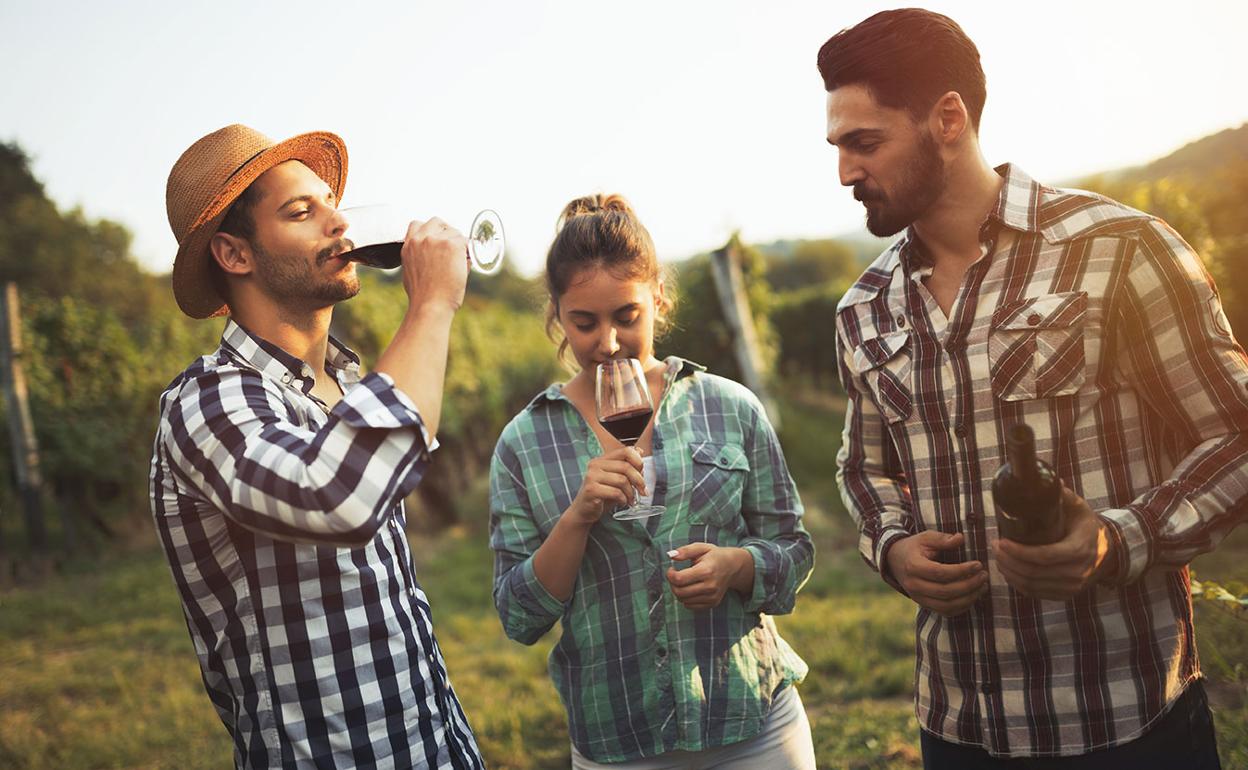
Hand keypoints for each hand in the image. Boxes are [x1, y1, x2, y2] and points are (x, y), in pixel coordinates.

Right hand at [399, 217, 468, 311]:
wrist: (430, 305)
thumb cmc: (423, 296)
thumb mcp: (411, 272)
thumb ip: (419, 258)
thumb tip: (435, 256)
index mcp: (409, 245)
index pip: (417, 224)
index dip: (430, 230)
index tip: (437, 240)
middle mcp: (420, 239)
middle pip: (437, 222)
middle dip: (447, 232)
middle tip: (453, 247)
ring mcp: (436, 240)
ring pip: (454, 232)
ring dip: (459, 244)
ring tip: (459, 262)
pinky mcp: (452, 245)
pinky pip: (466, 242)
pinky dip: (469, 252)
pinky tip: (466, 263)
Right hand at [566, 447, 644, 525]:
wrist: (584, 511)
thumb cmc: (602, 495)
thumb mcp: (616, 479)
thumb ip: (627, 466)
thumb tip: (640, 452)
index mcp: (602, 459)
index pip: (626, 451)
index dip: (638, 461)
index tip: (643, 473)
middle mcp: (595, 465)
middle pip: (626, 466)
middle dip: (639, 480)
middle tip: (643, 492)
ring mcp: (592, 477)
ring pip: (622, 480)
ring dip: (631, 493)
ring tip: (631, 500)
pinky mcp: (591, 490)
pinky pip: (616, 492)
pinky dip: (623, 499)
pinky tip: (622, 503)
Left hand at [665, 543, 753, 610]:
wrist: (733, 567)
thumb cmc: (715, 556)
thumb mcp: (701, 548)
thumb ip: (685, 551)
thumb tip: (671, 555)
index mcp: (706, 570)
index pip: (679, 579)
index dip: (670, 575)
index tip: (671, 569)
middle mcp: (710, 586)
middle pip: (680, 592)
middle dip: (672, 584)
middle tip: (675, 576)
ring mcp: (712, 597)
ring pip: (683, 601)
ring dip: (678, 591)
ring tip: (683, 581)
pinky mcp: (713, 603)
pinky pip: (690, 606)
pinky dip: (686, 598)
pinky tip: (690, 588)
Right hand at [886, 532, 987, 616]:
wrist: (894, 561)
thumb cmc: (914, 547)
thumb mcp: (925, 538)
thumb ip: (942, 539)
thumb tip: (961, 538)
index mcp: (913, 567)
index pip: (940, 573)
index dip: (962, 570)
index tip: (978, 564)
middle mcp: (914, 585)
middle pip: (945, 591)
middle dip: (969, 585)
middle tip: (984, 576)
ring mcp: (918, 598)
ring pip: (947, 605)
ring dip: (968, 598)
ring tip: (982, 586)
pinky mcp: (924, 605)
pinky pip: (946, 612)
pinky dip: (962, 607)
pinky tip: (973, 596)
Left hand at [994, 486, 1115, 600]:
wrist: (1107, 551)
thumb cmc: (1086, 525)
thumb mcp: (1079, 507)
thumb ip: (1062, 495)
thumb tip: (1046, 479)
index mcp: (1080, 550)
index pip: (1044, 556)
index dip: (1019, 551)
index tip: (1001, 540)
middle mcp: (1077, 572)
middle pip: (1033, 572)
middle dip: (1008, 560)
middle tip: (994, 546)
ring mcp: (1071, 587)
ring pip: (1031, 585)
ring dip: (1009, 572)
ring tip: (997, 556)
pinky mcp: (1064, 595)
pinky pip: (1034, 593)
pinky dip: (1017, 583)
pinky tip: (1007, 570)